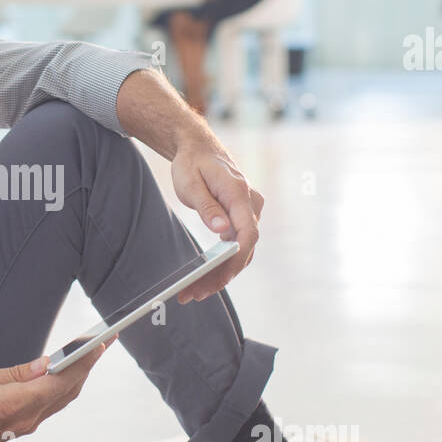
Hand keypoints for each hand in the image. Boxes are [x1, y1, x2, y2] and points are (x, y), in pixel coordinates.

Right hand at [0, 342, 108, 441]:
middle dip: (86, 366)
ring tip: (89, 354)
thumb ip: (15, 374)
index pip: (60, 380)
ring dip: (78, 377)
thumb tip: (45, 365)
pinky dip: (64, 387)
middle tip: (102, 343)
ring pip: (61, 399)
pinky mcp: (22, 427)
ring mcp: (26, 425)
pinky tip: (66, 373)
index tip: (99, 344)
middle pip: (66, 390)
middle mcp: (26, 419)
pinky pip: (51, 405)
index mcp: (15, 404)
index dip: (82, 362)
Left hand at [170, 138, 263, 300]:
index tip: (222, 277)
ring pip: (241, 249)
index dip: (238, 259)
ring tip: (196, 292)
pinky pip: (236, 244)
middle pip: (244, 247)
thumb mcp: (190, 183)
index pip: (248, 232)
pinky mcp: (241, 216)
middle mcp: (251, 203)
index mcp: (239, 193)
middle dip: (223, 274)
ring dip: (221, 273)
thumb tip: (222, 230)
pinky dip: (222, 262)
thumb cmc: (192, 163)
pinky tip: (205, 278)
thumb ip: (206, 206)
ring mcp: (248, 210)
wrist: (199, 147)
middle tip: (196, 294)